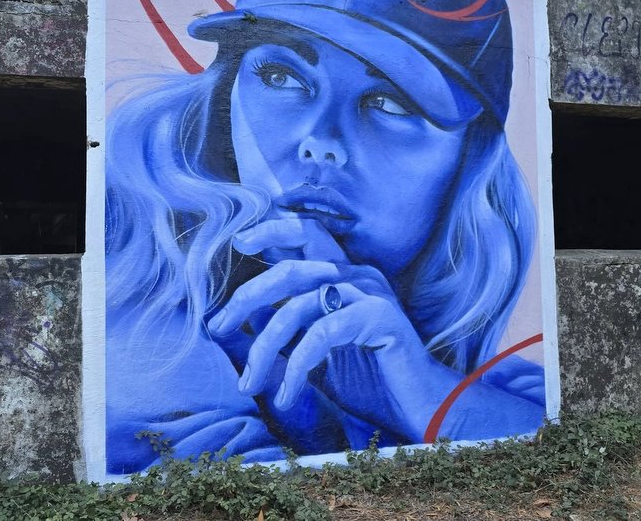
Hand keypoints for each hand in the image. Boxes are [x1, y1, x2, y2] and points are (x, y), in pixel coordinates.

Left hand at [211, 217, 428, 429]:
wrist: (421, 408)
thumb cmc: (372, 383)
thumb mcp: (317, 357)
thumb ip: (289, 335)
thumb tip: (243, 324)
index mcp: (345, 277)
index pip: (307, 236)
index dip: (273, 231)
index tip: (239, 242)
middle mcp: (358, 276)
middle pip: (292, 266)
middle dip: (249, 295)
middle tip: (218, 326)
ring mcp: (370, 293)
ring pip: (299, 304)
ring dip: (265, 347)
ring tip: (250, 383)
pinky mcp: (380, 317)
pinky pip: (323, 333)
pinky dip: (296, 366)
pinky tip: (286, 394)